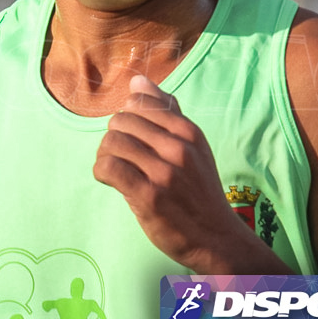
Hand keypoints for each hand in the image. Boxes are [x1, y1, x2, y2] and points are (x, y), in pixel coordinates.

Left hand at [93, 75, 259, 272]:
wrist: (215, 237)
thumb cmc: (198, 190)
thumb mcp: (192, 146)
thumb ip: (166, 112)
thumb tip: (138, 81)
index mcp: (189, 132)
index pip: (139, 102)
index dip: (127, 118)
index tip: (133, 138)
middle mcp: (178, 148)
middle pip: (121, 120)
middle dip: (114, 136)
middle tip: (122, 156)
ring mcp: (164, 172)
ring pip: (112, 142)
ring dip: (105, 155)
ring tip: (116, 169)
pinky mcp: (149, 196)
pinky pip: (108, 167)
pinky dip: (102, 172)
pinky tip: (111, 180)